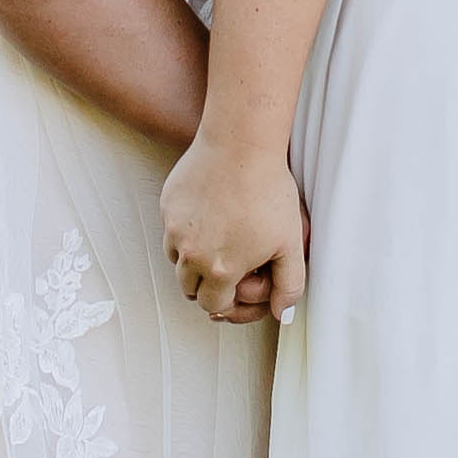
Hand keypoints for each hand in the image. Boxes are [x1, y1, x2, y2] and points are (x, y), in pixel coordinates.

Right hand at [161, 133, 306, 323]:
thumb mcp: (290, 244)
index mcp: (221, 269)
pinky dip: (184, 232)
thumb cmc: (269, 191)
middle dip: (207, 284)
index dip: (228, 300)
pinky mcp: (167, 207)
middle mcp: (191, 254)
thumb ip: (288, 285)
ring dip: (192, 260)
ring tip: (217, 242)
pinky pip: (171, 231)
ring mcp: (175, 230)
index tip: (236, 287)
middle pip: (190, 288)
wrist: (242, 144)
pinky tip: (207, 217)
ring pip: (176, 261)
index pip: (213, 304)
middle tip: (227, 267)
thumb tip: (280, 313)